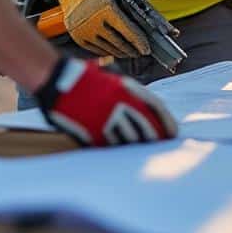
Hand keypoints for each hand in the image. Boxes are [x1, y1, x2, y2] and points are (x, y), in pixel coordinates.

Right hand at [35, 57, 177, 145]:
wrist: (58, 82)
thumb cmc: (85, 79)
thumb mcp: (113, 79)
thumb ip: (131, 93)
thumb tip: (149, 110)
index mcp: (129, 90)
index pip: (157, 109)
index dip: (167, 122)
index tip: (173, 133)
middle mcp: (121, 106)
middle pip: (147, 128)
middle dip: (156, 138)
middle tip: (161, 146)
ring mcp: (107, 120)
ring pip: (131, 140)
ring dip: (139, 147)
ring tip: (143, 152)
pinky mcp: (94, 133)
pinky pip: (112, 146)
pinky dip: (120, 150)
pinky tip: (124, 154)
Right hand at [57, 0, 175, 57]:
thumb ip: (132, 1)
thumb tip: (147, 11)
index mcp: (107, 9)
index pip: (129, 32)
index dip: (140, 43)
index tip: (146, 48)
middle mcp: (95, 22)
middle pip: (119, 44)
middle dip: (132, 50)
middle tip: (140, 52)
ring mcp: (85, 31)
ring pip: (108, 49)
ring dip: (121, 52)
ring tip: (129, 52)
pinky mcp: (78, 36)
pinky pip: (96, 49)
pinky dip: (107, 51)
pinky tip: (114, 50)